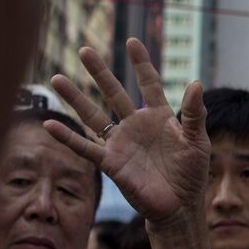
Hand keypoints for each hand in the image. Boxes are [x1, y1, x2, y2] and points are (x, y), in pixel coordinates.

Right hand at [46, 38, 209, 224]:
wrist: (180, 206)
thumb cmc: (192, 174)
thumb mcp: (198, 142)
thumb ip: (195, 114)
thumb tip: (196, 83)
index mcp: (160, 117)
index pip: (149, 84)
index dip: (141, 64)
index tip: (132, 41)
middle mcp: (136, 125)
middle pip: (114, 93)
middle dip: (99, 72)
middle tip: (84, 50)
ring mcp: (121, 143)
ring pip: (93, 115)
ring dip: (75, 98)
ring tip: (56, 78)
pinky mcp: (111, 163)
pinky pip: (85, 147)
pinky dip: (67, 137)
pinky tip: (49, 124)